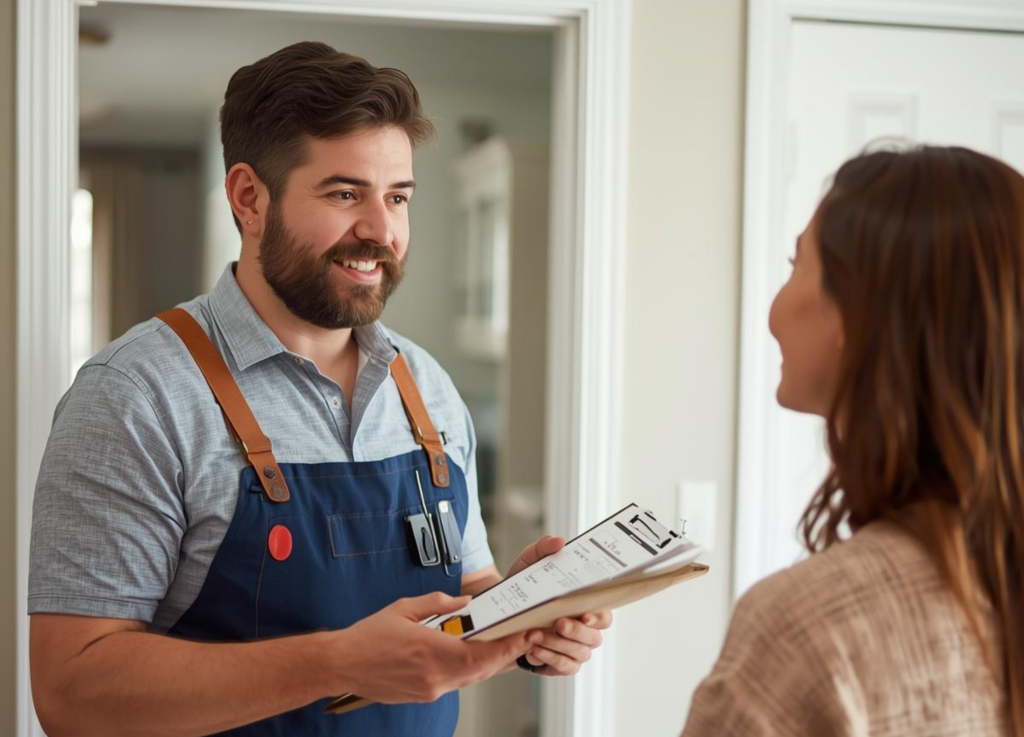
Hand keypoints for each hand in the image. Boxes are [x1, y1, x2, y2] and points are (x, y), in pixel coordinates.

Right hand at [333, 592, 539, 702]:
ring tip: (508, 649)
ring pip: (471, 679)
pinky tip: (478, 659)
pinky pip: (456, 683)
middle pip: (482, 669)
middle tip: (525, 640)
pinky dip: (471, 671)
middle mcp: (434, 676)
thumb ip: (439, 603)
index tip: (526, 636)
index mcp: (431, 651)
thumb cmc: (368, 637)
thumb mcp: (404, 608)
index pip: (482, 653)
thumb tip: (465, 602)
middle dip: (507, 655)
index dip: (508, 646)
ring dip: (491, 664)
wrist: (343, 664)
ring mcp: (429, 689)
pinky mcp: (424, 695)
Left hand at [506, 535, 614, 675]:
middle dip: (576, 632)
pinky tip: (532, 650)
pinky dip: (548, 659)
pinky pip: (563, 667)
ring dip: (556, 645)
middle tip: (556, 623)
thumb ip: (542, 549)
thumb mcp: (528, 563)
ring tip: (533, 635)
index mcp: (584, 606)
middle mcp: (584, 630)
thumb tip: (559, 541)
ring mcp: (573, 649)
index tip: (584, 614)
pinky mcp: (559, 665)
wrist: (499, 611)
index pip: (604, 615)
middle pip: (594, 638)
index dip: (599, 617)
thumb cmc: (523, 586)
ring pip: (578, 654)